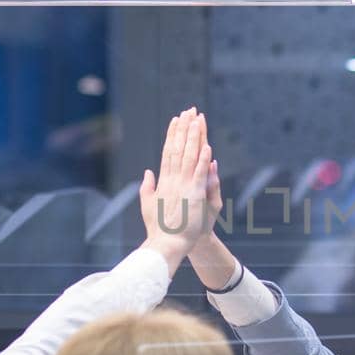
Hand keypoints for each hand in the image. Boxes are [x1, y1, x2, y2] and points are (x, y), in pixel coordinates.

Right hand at [140, 108, 213, 266]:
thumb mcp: (148, 205)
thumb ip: (148, 187)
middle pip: (179, 148)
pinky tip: (206, 144)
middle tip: (189, 110)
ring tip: (197, 119)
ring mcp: (183, 185)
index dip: (173, 135)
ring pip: (189, 155)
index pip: (168, 152)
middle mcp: (172, 179)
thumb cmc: (160, 229)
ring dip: (194, 136)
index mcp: (163, 181)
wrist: (167, 244)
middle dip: (184, 128)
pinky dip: (203, 158)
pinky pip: (199, 172)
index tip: (176, 120)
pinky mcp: (194, 193)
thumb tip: (148, 171)